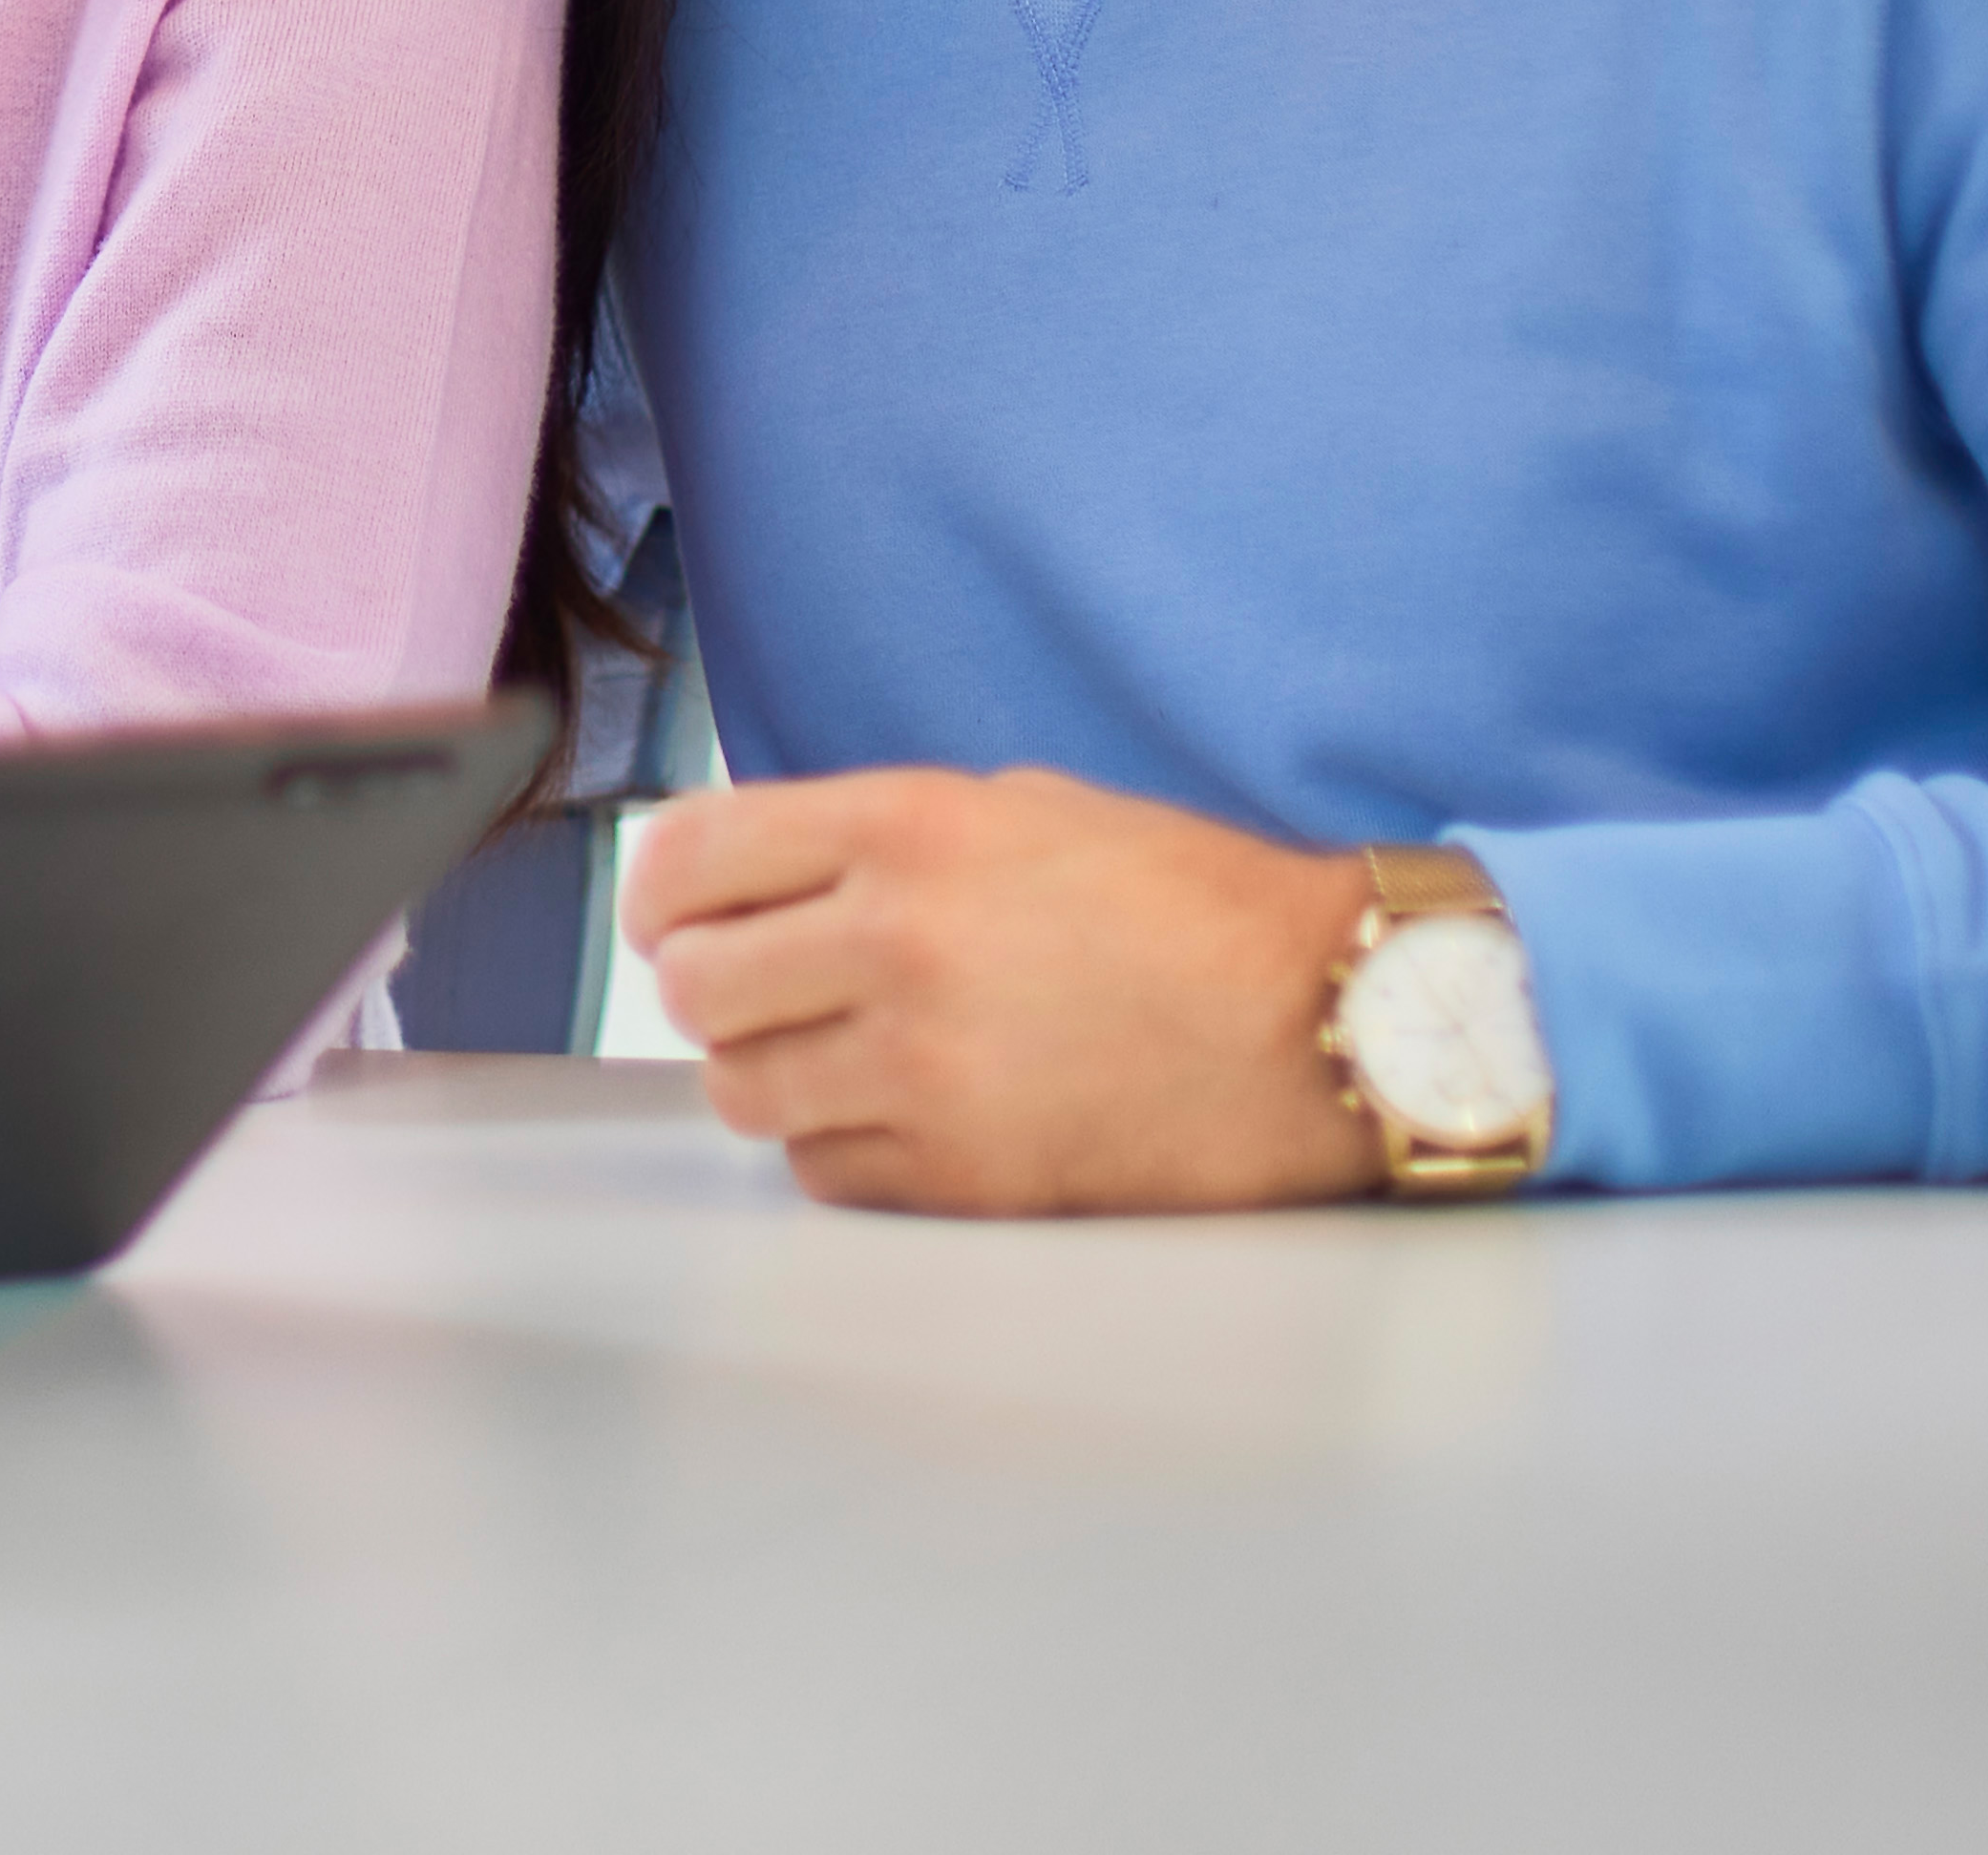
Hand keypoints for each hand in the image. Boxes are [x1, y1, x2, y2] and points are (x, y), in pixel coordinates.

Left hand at [614, 765, 1379, 1215]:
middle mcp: (897, 943)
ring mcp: (924, 1070)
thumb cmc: (1192, 908)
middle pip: (695, 986)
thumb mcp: (1026, 809)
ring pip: (741, 1090)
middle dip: (714, 990)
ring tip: (838, 1059)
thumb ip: (881, 838)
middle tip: (758, 995)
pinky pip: (824, 1172)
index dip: (661, 894)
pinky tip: (906, 1117)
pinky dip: (842, 1150)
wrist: (1326, 1023)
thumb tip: (762, 876)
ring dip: (771, 1075)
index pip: (692, 858)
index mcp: (907, 830)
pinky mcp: (963, 1176)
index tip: (672, 917)